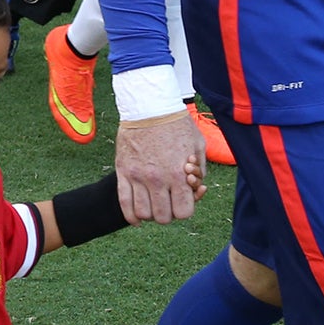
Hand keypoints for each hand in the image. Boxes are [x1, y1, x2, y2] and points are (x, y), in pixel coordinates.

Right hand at [114, 107, 205, 222]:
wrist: (149, 106)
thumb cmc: (176, 124)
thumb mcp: (198, 145)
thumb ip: (200, 171)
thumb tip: (196, 189)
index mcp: (178, 174)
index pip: (184, 212)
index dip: (185, 209)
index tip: (183, 199)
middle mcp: (158, 179)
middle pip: (163, 217)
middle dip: (168, 213)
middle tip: (168, 201)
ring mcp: (138, 177)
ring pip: (144, 213)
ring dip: (150, 214)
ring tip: (153, 204)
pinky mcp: (123, 172)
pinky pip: (124, 203)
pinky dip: (131, 216)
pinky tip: (137, 217)